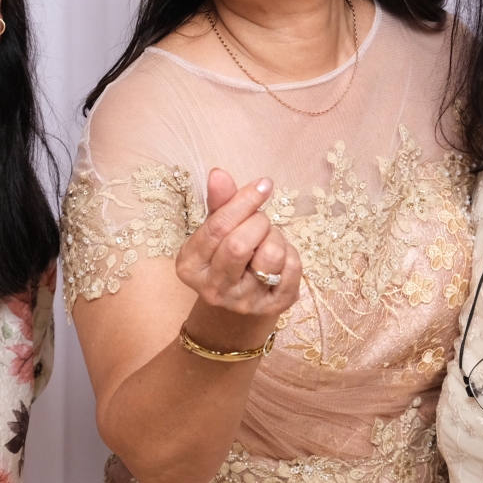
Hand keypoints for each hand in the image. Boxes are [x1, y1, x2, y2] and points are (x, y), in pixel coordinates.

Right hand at [175, 168, 300, 347]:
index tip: (263, 185)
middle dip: (258, 223)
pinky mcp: (272, 308)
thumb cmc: (225, 253)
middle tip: (259, 221)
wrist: (239, 298)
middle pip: (240, 245)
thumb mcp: (216, 228)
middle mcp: (213, 289)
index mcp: (190, 266)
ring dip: (275, 237)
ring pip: (270, 257)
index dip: (242, 202)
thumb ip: (219, 201)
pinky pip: (292, 269)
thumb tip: (219, 174)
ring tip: (267, 239)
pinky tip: (279, 256)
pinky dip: (291, 253)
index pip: (217, 229)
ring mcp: (243, 303)